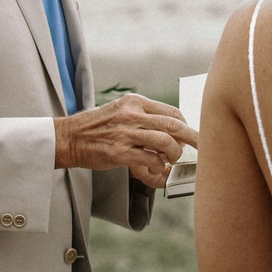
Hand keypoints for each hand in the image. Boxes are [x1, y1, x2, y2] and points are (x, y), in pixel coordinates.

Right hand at [56, 93, 196, 186]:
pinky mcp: (120, 152)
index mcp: (135, 102)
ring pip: (166, 143)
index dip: (185, 125)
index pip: (171, 112)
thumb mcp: (121, 110)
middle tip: (201, 148)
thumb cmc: (97, 126)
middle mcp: (132, 114)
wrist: (70, 137)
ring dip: (175, 154)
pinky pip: (150, 160)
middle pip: (174, 126)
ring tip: (172, 160)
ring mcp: (126, 133)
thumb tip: (170, 130)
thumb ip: (144, 117)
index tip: (190, 135)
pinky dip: (158, 167)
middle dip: (192, 138)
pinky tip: (157, 169)